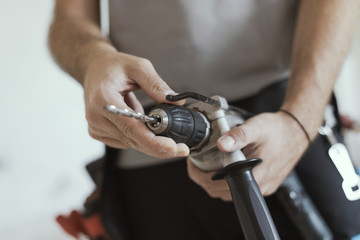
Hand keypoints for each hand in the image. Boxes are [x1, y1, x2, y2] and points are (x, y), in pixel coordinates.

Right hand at [83, 49, 188, 157]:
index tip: (172, 148)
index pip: (131, 128)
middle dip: (158, 146)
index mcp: (103, 99)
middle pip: (132, 140)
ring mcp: (95, 126)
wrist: (94, 68)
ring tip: (143, 111)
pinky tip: (134, 118)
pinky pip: (124, 141)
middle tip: (181, 148)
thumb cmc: (114, 66)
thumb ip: (157, 85)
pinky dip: (136, 134)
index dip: (153, 142)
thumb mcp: (139, 67)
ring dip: (147, 136)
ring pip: (130, 143)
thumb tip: (176, 102)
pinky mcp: (97, 132)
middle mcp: (96, 116)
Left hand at [187, 112, 308, 199]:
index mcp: (255, 176)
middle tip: (197, 164)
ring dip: (216, 181)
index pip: (220, 187)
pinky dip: (229, 180)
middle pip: (222, 192)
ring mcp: (263, 186)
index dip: (202, 178)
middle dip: (205, 180)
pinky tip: (226, 167)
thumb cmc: (278, 130)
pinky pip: (241, 187)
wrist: (297, 131)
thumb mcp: (256, 127)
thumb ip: (238, 135)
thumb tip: (221, 144)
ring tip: (207, 164)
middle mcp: (260, 186)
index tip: (194, 166)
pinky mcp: (266, 183)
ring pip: (231, 192)